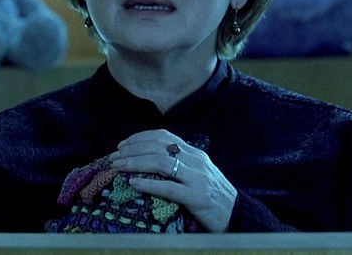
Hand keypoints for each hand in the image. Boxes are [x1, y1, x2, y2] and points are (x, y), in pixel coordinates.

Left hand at [109, 129, 236, 232]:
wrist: (237, 214)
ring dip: (135, 163)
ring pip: (161, 162)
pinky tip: (133, 183)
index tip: (122, 145)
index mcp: (194, 153)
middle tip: (114, 157)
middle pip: (158, 147)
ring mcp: (197, 178)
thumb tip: (147, 157)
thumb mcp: (196, 172)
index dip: (139, 138)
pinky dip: (149, 184)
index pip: (163, 136)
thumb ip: (178, 162)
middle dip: (132, 150)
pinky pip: (169, 187)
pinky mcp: (197, 197)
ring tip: (118, 166)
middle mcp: (195, 161)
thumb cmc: (212, 194)